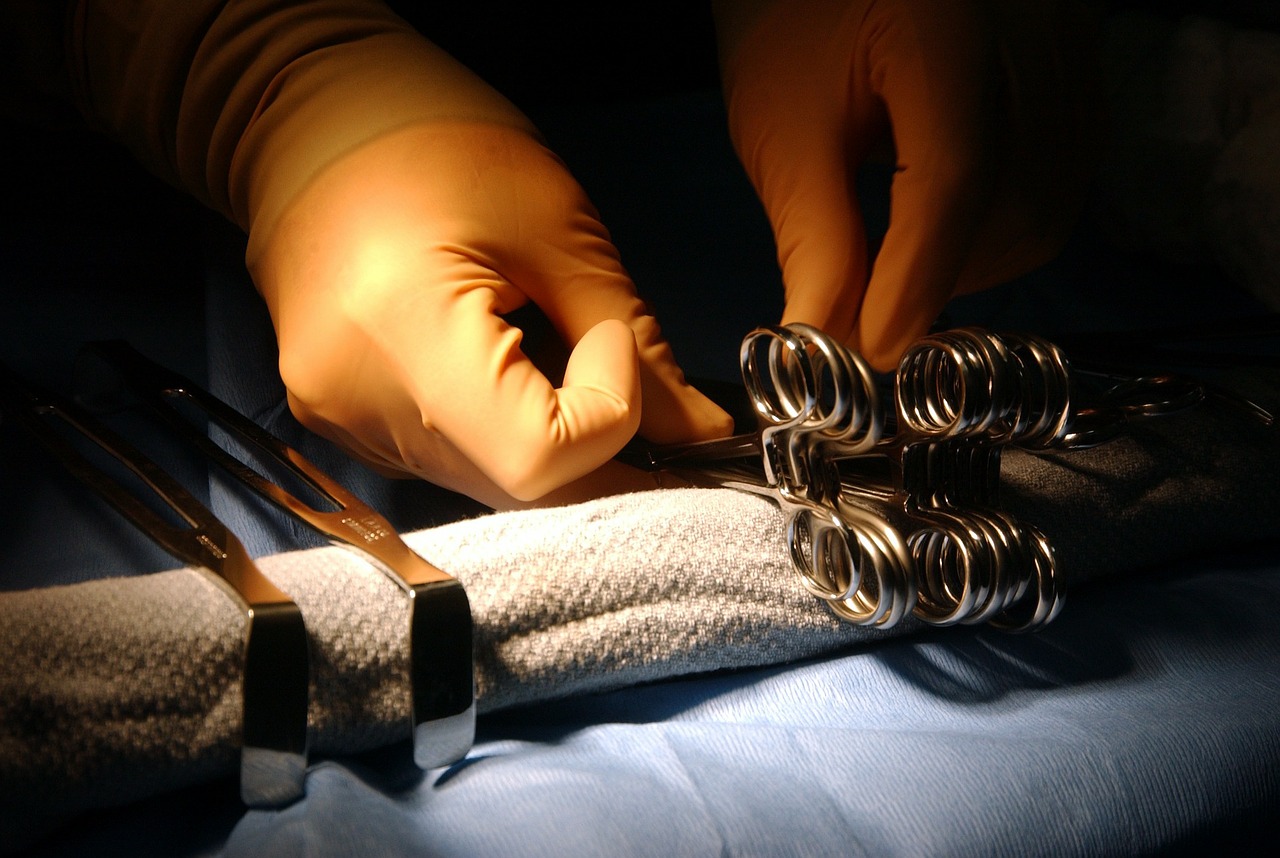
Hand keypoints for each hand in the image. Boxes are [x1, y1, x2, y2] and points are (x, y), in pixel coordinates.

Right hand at [253, 121, 730, 506]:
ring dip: (554, 447)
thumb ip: (635, 341)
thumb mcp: (558, 228)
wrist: (313, 120)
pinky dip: (503, 436)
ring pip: (487, 486)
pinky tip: (512, 371)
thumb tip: (698, 432)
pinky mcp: (341, 422)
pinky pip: (449, 463)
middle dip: (601, 454)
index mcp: (402, 333)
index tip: (610, 341)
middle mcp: (354, 402)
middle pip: (516, 490)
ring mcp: (340, 420)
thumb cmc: (437, 142)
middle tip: (647, 402)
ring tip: (567, 364)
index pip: (537, 458)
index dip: (606, 415)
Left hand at [714, 0, 1101, 369]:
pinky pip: (1066, 158)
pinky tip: (943, 210)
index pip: (955, 175)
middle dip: (950, 273)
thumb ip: (812, 233)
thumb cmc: (789, 12)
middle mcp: (1031, 21)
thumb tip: (829, 340)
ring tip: (901, 256)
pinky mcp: (1070, 52)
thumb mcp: (780, 122)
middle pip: (1026, 195)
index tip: (873, 347)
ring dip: (980, 252)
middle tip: (877, 306)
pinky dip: (1006, 210)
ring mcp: (1063, 34)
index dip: (916, 279)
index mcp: (945, 24)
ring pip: (1058, 189)